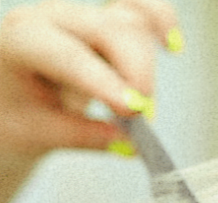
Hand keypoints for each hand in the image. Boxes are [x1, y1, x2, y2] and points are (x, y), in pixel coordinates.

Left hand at [0, 0, 180, 157]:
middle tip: (143, 117)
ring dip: (147, 65)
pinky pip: (140, 11)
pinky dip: (161, 21)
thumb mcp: (40, 134)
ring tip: (143, 108)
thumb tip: (129, 145)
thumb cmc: (18, 116)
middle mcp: (54, 18)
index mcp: (23, 40)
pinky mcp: (107, 24)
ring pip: (130, 21)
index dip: (104, 82)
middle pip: (108, 29)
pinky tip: (173, 45)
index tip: (133, 111)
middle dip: (135, 71)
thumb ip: (84, 137)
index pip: (68, 56)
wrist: (12, 101)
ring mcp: (84, 17)